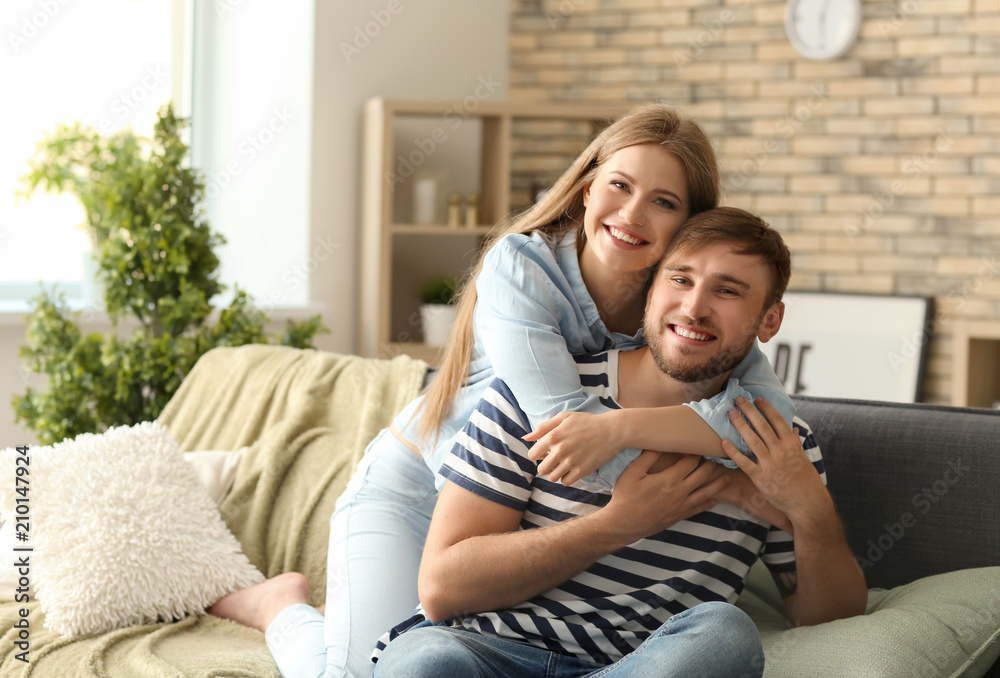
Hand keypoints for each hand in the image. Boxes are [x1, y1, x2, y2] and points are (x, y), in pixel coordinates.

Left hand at [524, 411, 622, 484]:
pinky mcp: (581, 471)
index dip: (538, 454)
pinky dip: (566, 477)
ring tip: (564, 464)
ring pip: (552, 477)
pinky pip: (565, 482)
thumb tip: (525, 438)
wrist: (612, 430)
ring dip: (556, 472)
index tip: (545, 452)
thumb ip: (542, 428)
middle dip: (546, 465)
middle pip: (542, 469)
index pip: (532, 455)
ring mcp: (571, 462)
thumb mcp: (563, 417)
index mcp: (553, 437)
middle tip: (556, 459)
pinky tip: (572, 469)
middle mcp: (560, 451)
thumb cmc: (587, 422)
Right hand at [602, 451, 728, 542]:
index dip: (696, 452)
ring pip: (705, 493)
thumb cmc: (626, 496)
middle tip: (718, 457)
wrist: (624, 524)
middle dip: (710, 465)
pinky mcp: (679, 516)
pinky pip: (698, 509)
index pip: (690, 461)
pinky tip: (714, 500)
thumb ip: (648, 457)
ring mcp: (681, 506)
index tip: (701, 445)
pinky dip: (708, 503)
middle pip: (702, 475)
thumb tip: (660, 443)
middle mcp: (680, 492)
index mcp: (670, 479)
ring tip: (727, 477)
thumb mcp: (633, 472)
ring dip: (717, 484)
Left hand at [721, 397, 832, 529]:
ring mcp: (770, 464)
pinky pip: (744, 462)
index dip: (766, 408)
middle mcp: (781, 452)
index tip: (757, 399)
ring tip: (730, 413)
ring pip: (752, 440)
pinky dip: (733, 451)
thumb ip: (795, 442)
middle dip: (749, 411)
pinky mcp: (760, 478)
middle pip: (762, 426)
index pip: (777, 421)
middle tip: (738, 399)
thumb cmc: (806, 481)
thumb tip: (792, 428)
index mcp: (792, 445)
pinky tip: (724, 442)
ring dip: (740, 425)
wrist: (808, 504)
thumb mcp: (804, 459)